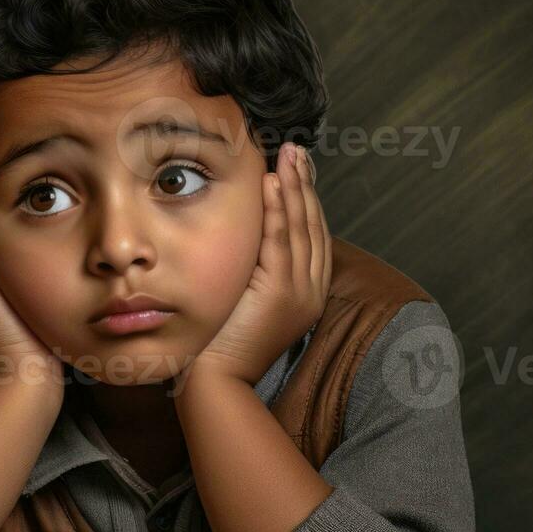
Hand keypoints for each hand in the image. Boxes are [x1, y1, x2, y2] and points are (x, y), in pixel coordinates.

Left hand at [180, 143, 332, 387]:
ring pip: (301, 228)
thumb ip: (257, 271)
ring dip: (294, 187)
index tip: (297, 169)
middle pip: (314, 226)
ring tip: (288, 155)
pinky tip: (272, 182)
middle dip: (306, 185)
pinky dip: (278, 209)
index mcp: (308, 294)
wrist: (218, 379)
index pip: (313, 236)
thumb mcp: (248, 301)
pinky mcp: (279, 292)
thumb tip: (250, 237)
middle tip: (297, 151)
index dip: (307, 200)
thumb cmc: (222, 344)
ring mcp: (299, 292)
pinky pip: (280, 240)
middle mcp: (311, 291)